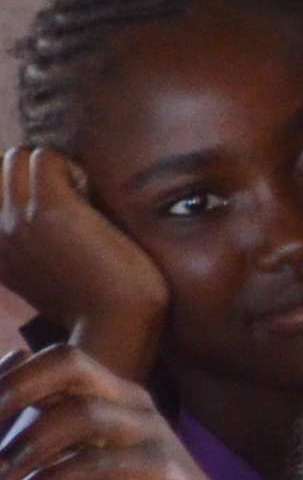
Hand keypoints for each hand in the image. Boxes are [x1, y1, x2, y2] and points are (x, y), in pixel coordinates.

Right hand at [0, 149, 163, 379]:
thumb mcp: (46, 265)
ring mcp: (15, 220)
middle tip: (71, 202)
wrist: (114, 324)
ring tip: (81, 201)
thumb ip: (30, 236)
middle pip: (2, 164)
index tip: (51, 214)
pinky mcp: (48, 210)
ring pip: (20, 155)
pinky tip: (90, 199)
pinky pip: (46, 157)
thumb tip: (38, 188)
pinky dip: (72, 168)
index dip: (20, 184)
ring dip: (56, 168)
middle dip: (40, 171)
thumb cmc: (95, 294)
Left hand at [0, 343, 268, 479]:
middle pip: (67, 362)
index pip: (50, 365)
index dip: (7, 378)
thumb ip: (30, 475)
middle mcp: (127, 403)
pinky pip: (98, 463)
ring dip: (26, 446)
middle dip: (13, 388)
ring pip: (80, 412)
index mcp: (105, 400)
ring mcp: (148, 431)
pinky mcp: (161, 466)